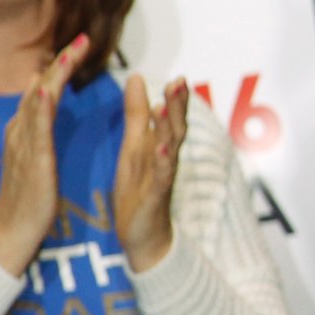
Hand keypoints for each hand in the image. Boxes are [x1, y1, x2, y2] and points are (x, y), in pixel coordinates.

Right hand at [0, 36, 88, 275]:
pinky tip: (45, 90)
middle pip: (41, 88)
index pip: (44, 89)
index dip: (61, 66)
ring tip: (71, 53)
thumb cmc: (28, 196)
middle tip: (82, 39)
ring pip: (38, 102)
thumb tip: (42, 89)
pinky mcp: (31, 161)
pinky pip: (35, 130)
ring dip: (54, 75)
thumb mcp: (34, 151)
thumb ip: (38, 122)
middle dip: (61, 62)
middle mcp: (21, 131)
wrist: (12, 231)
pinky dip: (39, 108)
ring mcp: (24, 144)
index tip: (80, 43)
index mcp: (26, 129)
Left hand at [112, 77, 191, 276]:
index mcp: (158, 146)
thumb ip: (137, 114)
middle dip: (178, 106)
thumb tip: (137, 77)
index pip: (171, 118)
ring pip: (170, 149)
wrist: (143, 236)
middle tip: (180, 82)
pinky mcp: (154, 197)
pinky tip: (161, 149)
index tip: (179, 78)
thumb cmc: (139, 190)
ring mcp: (162, 177)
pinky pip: (160, 177)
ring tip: (165, 107)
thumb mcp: (134, 146)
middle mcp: (166, 159)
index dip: (175, 99)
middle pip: (176, 128)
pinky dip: (162, 162)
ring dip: (169, 128)